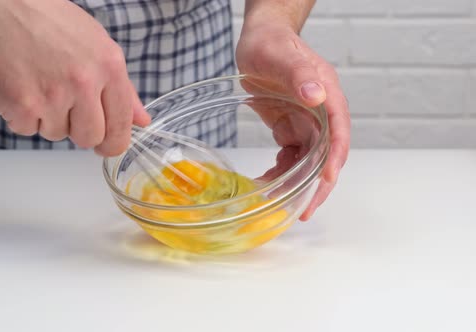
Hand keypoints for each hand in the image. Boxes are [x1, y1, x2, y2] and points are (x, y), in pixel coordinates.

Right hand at [0, 0, 149, 155]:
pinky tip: (22, 87)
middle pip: (89, 138)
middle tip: (65, 105)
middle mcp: (84, 82)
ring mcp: (52, 95)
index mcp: (109, 67)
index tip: (106, 145)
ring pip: (56, 134)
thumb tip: (142, 121)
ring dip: (47, 118)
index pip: (120, 126)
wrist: (3, 6)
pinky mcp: (21, 105)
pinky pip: (26, 130)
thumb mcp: (99, 47)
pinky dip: (22, 115)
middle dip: (78, 129)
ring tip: (40, 85)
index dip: (113, 143)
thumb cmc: (53, 24)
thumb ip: (123, 90)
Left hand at [236, 11, 349, 219]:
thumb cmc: (271, 42)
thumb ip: (298, 74)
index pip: (338, 132)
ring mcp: (306, 121)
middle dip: (319, 184)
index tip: (326, 180)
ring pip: (309, 160)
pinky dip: (282, 171)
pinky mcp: (290, 126)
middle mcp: (320, 112)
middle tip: (305, 209)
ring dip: (298, 182)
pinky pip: (291, 155)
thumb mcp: (280, 55)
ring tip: (280, 203)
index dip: (334, 158)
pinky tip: (268, 183)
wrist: (259, 38)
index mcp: (326, 94)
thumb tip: (317, 96)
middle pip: (327, 154)